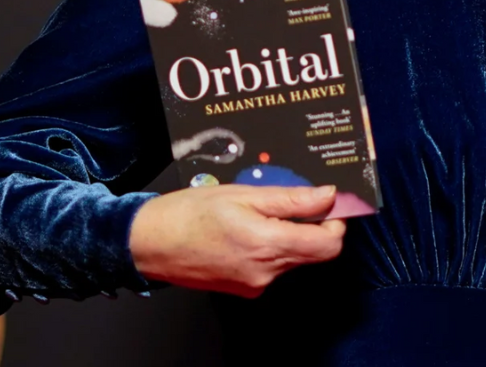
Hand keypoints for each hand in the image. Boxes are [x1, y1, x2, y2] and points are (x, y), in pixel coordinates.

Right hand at [128, 184, 345, 297]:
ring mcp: (255, 285)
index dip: (335, 222)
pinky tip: (245, 231)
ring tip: (258, 213)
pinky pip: (272, 268)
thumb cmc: (191, 213)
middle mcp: (266, 273)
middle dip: (312, 227)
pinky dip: (269, 249)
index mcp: (268, 245)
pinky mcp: (244, 290)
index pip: (328, 245)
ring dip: (288, 236)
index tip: (328, 203)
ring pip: (292, 259)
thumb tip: (327, 196)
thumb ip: (290, 199)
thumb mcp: (243, 194)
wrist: (149, 244)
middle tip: (294, 200)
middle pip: (312, 253)